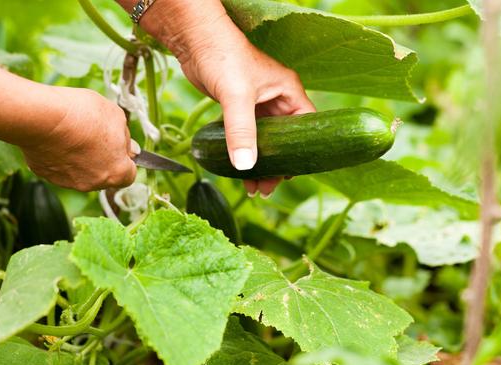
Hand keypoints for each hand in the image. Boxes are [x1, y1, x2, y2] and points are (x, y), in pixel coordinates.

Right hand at [19, 87, 136, 191]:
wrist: (43, 117)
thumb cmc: (85, 116)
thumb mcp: (117, 117)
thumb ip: (125, 138)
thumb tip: (130, 149)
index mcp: (117, 173)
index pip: (128, 175)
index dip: (125, 159)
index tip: (120, 146)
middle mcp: (95, 184)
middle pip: (104, 175)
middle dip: (103, 158)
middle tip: (94, 136)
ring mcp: (69, 182)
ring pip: (81, 172)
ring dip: (81, 158)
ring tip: (73, 134)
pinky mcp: (46, 175)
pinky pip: (58, 167)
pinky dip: (59, 156)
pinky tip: (56, 138)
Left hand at [132, 0, 314, 195]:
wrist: (194, 40)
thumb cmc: (223, 56)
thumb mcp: (236, 96)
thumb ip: (242, 131)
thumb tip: (246, 166)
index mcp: (288, 92)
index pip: (306, 127)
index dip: (301, 152)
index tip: (290, 175)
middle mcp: (277, 99)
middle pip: (285, 140)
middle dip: (276, 165)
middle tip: (266, 189)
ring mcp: (258, 104)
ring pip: (265, 141)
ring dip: (260, 164)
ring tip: (253, 188)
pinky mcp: (240, 107)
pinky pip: (247, 136)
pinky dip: (244, 152)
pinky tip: (239, 171)